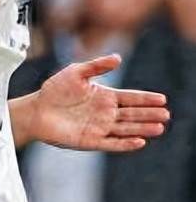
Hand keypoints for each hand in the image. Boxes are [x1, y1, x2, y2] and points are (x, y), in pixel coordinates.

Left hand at [27, 54, 168, 151]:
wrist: (35, 110)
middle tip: (165, 114)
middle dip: (149, 114)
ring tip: (159, 127)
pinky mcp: (91, 141)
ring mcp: (99, 128)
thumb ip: (97, 66)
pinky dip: (126, 143)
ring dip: (142, 129)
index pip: (131, 98)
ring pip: (126, 129)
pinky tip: (139, 141)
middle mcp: (106, 113)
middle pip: (133, 114)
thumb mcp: (75, 73)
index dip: (146, 99)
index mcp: (105, 96)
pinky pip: (112, 143)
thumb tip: (118, 58)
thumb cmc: (54, 90)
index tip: (162, 99)